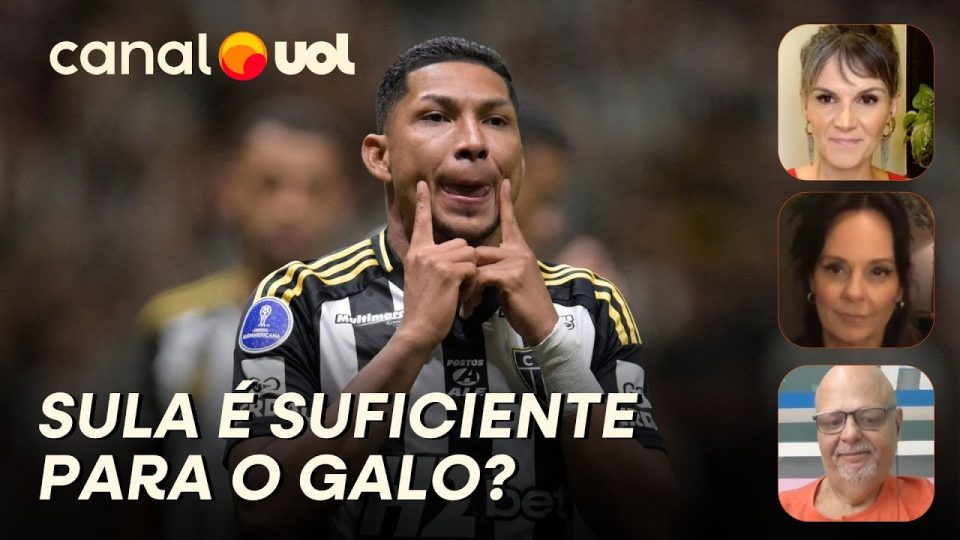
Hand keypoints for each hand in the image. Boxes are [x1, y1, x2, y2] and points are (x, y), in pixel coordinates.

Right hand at [396, 181, 477, 354]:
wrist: (417, 329)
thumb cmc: (422, 308)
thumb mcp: (420, 278)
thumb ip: (431, 261)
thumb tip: (452, 252)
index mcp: (416, 252)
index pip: (421, 223)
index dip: (423, 203)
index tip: (422, 184)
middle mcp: (424, 252)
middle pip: (462, 243)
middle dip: (466, 263)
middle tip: (454, 285)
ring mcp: (435, 261)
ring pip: (470, 255)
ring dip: (471, 274)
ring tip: (456, 290)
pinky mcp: (449, 272)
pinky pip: (473, 269)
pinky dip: (472, 284)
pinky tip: (459, 296)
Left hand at [461, 179, 557, 344]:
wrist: (542, 325)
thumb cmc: (524, 305)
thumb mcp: (511, 282)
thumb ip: (497, 268)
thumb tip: (476, 266)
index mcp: (519, 250)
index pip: (511, 222)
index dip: (506, 202)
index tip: (504, 181)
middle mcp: (519, 252)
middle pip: (478, 253)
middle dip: (465, 276)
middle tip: (460, 298)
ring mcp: (516, 263)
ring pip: (477, 266)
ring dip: (466, 288)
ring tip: (464, 307)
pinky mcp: (511, 277)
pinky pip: (480, 278)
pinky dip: (471, 294)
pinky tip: (471, 309)